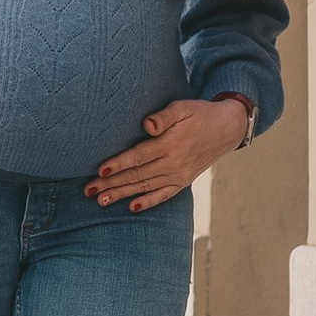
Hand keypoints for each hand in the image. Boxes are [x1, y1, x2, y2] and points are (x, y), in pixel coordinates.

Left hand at [88, 96, 253, 210]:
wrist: (227, 129)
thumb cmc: (200, 114)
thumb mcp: (182, 108)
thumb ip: (164, 116)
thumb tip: (147, 124)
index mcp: (171, 143)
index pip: (139, 156)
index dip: (119, 163)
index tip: (100, 169)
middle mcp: (174, 163)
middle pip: (137, 175)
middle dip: (111, 183)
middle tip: (88, 190)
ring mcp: (179, 174)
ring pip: (145, 187)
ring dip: (122, 194)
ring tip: (101, 201)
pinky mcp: (183, 181)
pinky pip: (164, 195)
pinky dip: (148, 202)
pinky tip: (132, 207)